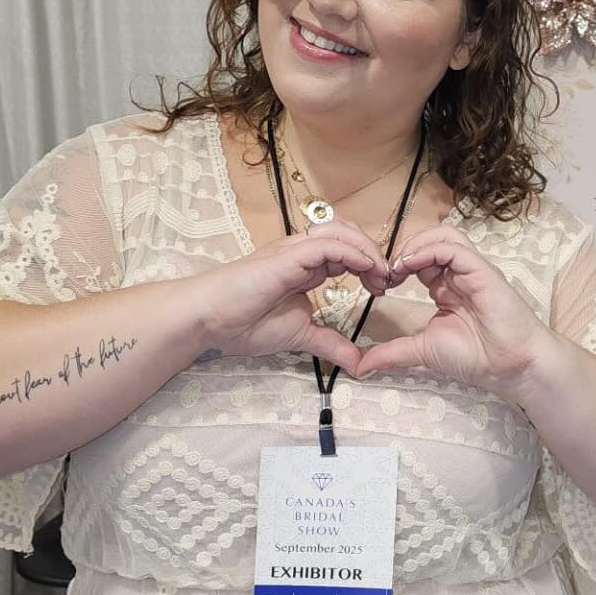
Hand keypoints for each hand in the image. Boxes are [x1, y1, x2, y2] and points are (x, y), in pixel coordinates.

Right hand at [185, 221, 392, 376]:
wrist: (208, 320)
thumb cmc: (243, 323)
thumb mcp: (299, 336)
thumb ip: (329, 344)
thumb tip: (357, 362)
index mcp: (305, 268)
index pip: (346, 252)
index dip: (369, 265)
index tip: (383, 288)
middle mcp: (301, 253)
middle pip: (348, 234)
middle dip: (373, 252)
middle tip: (387, 280)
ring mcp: (294, 251)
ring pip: (340, 232)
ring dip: (366, 249)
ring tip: (381, 273)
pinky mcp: (287, 256)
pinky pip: (326, 244)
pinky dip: (352, 252)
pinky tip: (365, 269)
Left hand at [356, 224, 552, 394]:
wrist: (511, 367)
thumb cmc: (478, 358)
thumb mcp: (423, 351)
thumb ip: (393, 353)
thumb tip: (361, 367)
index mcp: (448, 288)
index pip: (420, 259)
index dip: (397, 264)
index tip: (379, 282)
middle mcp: (460, 274)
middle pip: (430, 240)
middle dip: (403, 249)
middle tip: (385, 271)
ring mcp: (473, 270)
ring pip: (443, 236)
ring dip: (416, 244)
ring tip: (397, 265)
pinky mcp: (483, 271)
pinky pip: (454, 248)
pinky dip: (429, 251)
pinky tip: (410, 265)